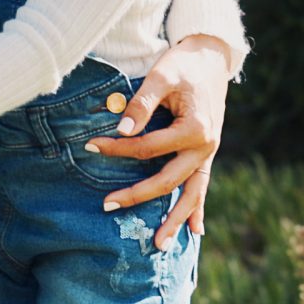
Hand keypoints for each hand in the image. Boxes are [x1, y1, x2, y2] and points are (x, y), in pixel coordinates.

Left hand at [92, 34, 231, 250]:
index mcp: (195, 128)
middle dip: (138, 195)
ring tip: (159, 246)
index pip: (147, 148)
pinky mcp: (207, 155)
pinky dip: (198, 209)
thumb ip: (141, 104)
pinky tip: (196, 232)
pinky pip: (203, 187)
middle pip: (167, 179)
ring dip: (175, 220)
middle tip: (107, 205)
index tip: (91, 145)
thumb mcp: (161, 75)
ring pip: (191, 193)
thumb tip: (121, 131)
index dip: (117, 149)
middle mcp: (206, 146)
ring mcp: (209, 154)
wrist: (212, 58)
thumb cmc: (184, 64)